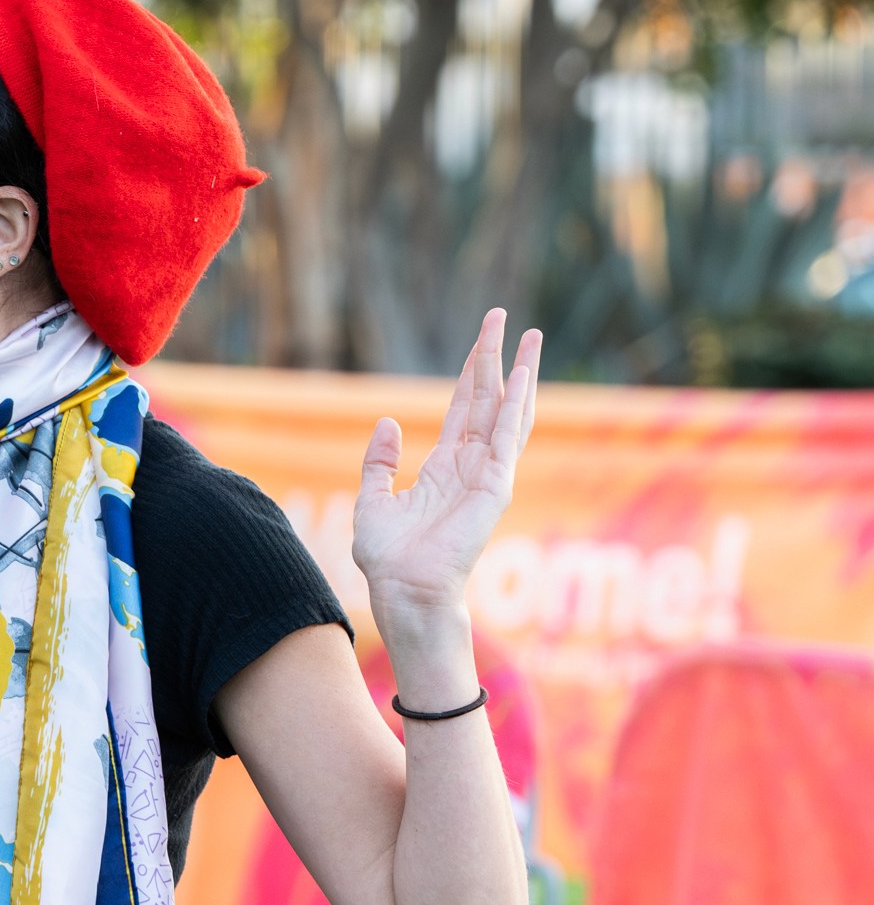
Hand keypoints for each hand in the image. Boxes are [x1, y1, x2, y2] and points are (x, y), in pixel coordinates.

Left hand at [353, 310, 539, 660]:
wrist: (403, 589)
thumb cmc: (388, 556)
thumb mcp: (373, 499)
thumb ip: (380, 462)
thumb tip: (389, 422)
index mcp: (445, 466)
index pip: (464, 407)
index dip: (472, 371)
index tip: (482, 337)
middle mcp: (471, 465)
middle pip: (489, 399)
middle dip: (495, 357)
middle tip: (501, 316)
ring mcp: (487, 474)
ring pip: (508, 412)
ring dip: (519, 373)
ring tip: (531, 335)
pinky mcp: (495, 487)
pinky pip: (507, 438)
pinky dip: (518, 405)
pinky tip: (523, 375)